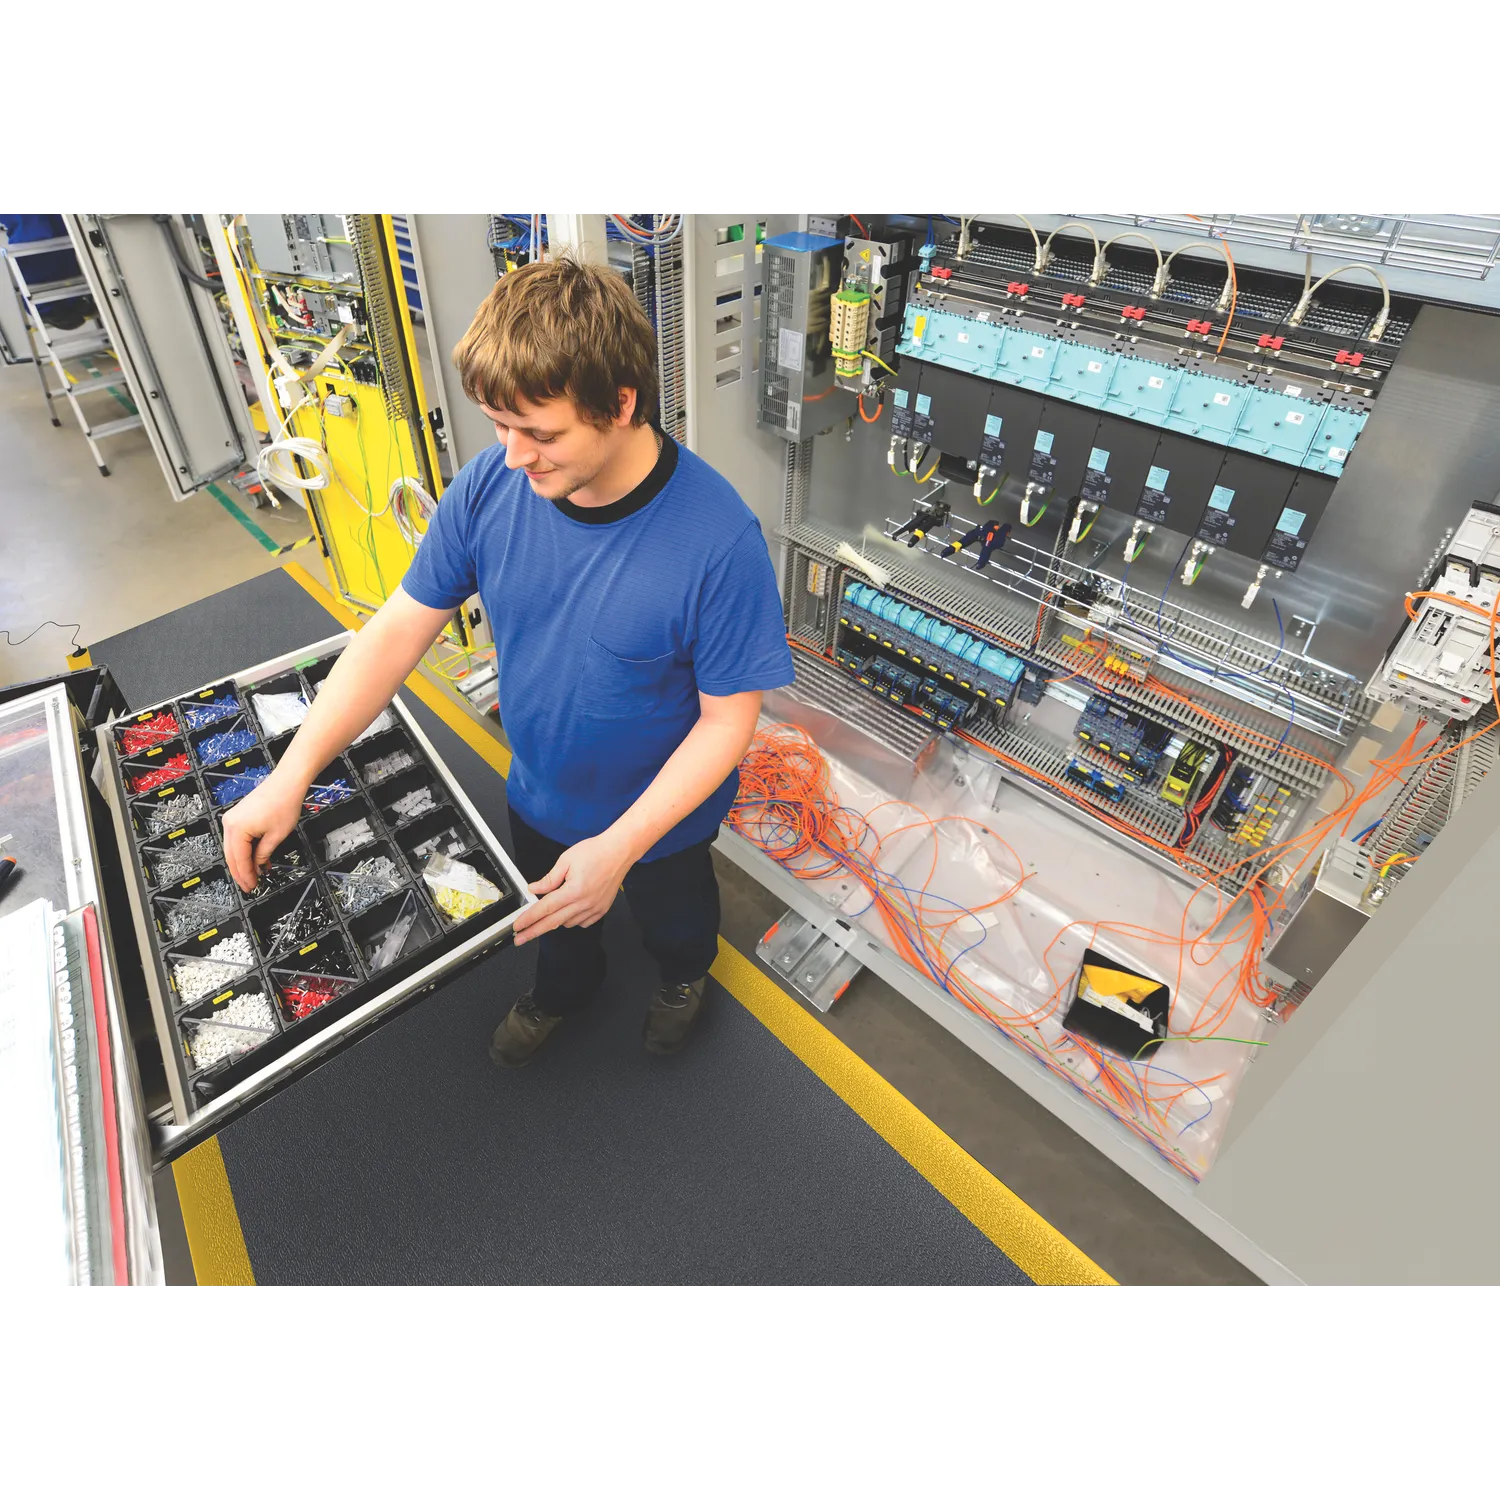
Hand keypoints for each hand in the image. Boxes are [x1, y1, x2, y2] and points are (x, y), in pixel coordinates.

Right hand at [222, 767, 306, 892]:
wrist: (287, 783)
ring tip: (254, 875)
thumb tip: (258, 866)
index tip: (252, 887)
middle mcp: (229, 823)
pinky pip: (237, 838)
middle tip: (250, 886)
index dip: (246, 876)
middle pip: (232, 855)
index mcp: (237, 829)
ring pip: (233, 848)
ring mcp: (231, 818)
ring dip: (243, 862)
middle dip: (241, 872)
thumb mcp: (276, 836)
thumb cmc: (283, 804)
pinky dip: (244, 850)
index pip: (239, 860)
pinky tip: (254, 859)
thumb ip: (263, 854)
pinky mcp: (238, 815)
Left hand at [512, 831, 635, 945]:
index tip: (518, 927)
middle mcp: (584, 903)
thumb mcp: (566, 860)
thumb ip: (549, 878)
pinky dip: (572, 919)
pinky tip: (569, 910)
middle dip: (534, 931)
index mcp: (573, 891)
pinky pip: (582, 923)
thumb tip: (535, 889)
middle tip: (520, 939)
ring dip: (555, 920)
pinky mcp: (601, 910)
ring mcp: (594, 909)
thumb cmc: (596, 851)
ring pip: (567, 923)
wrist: (620, 851)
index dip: (528, 919)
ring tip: (551, 910)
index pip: (544, 909)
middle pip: (553, 922)